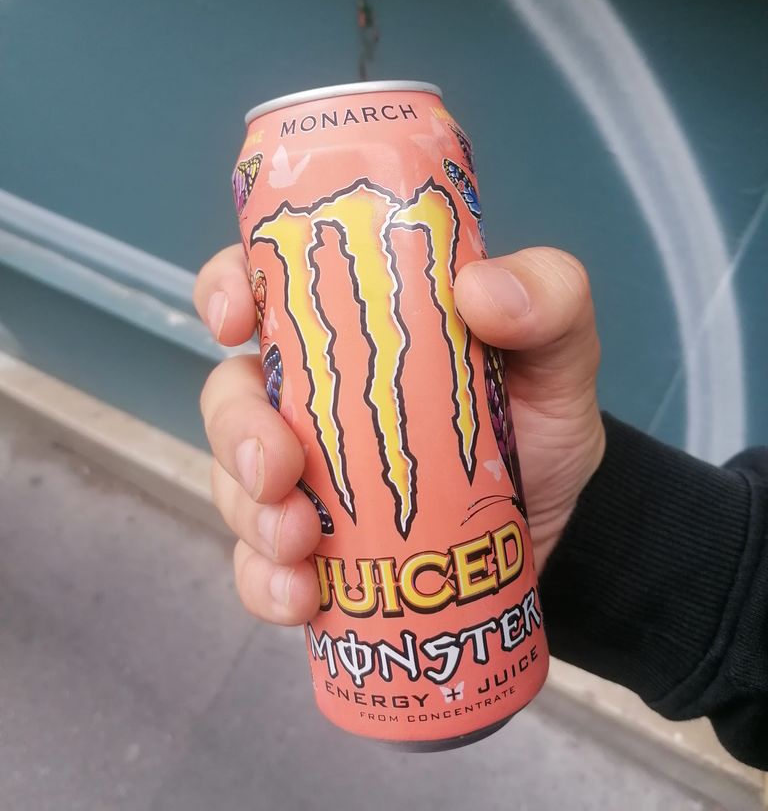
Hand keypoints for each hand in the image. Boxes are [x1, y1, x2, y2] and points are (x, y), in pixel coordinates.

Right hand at [194, 246, 604, 624]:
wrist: (558, 531)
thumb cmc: (541, 421)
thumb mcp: (561, 352)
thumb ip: (548, 298)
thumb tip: (479, 288)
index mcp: (354, 329)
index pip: (264, 288)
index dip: (226, 290)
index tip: (233, 320)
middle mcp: (311, 397)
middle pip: (231, 396)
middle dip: (236, 430)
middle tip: (278, 468)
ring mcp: (304, 478)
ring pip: (234, 483)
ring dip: (251, 514)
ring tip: (300, 545)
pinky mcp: (311, 551)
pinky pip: (258, 566)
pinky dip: (266, 582)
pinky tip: (301, 595)